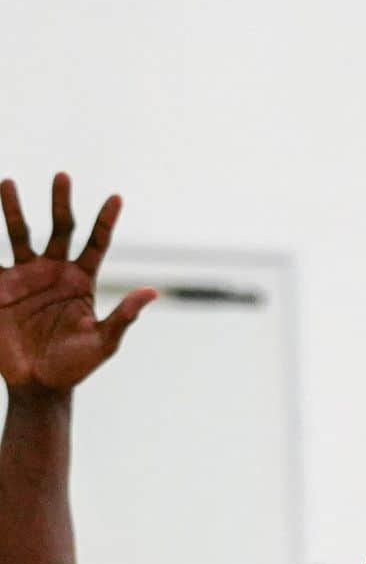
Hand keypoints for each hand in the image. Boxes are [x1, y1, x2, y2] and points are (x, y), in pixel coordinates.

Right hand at [0, 173, 154, 390]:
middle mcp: (54, 271)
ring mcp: (26, 275)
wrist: (38, 387)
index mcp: (81, 280)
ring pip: (20, 234)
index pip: (97, 244)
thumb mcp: (103, 344)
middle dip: (61, 203)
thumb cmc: (74, 367)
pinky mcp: (0, 286)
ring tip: (8, 182)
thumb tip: (153, 291)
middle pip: (60, 228)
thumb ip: (124, 316)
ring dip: (14, 209)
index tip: (117, 197)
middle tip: (63, 176)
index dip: (107, 221)